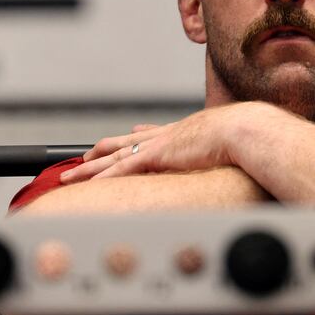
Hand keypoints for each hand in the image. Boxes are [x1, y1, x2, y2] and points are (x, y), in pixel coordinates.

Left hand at [60, 102, 278, 183]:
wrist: (244, 130)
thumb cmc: (245, 138)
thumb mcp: (228, 143)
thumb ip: (221, 148)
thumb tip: (228, 155)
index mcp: (181, 133)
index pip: (150, 135)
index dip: (131, 138)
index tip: (121, 138)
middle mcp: (165, 135)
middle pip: (123, 143)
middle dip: (100, 152)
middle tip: (82, 160)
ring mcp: (158, 144)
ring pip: (114, 157)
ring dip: (90, 168)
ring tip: (70, 176)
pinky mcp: (156, 155)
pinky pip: (121, 168)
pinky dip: (103, 177)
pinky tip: (88, 185)